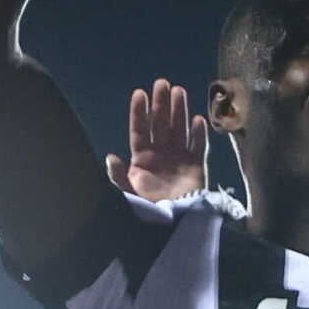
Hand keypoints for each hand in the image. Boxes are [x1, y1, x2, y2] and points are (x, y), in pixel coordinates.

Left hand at [107, 79, 206, 201]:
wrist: (172, 224)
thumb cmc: (147, 210)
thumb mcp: (128, 194)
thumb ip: (118, 176)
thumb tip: (110, 156)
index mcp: (142, 159)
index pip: (139, 130)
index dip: (139, 112)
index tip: (139, 93)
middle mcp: (160, 154)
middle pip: (160, 124)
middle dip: (161, 104)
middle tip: (162, 83)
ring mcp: (179, 159)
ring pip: (179, 129)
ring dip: (179, 111)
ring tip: (179, 91)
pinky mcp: (196, 167)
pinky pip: (198, 147)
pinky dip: (199, 134)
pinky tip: (197, 119)